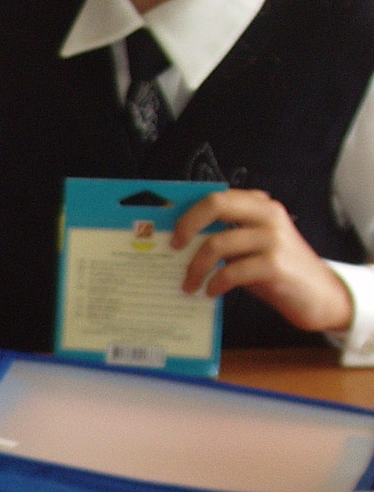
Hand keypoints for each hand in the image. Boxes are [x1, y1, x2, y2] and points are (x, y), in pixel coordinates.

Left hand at [173, 189, 352, 332]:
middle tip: (174, 248)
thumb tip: (179, 243)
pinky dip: (214, 284)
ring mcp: (273, 239)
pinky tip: (211, 292)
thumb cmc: (277, 270)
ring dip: (195, 268)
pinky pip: (231, 272)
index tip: (170, 232)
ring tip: (189, 285)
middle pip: (216, 204)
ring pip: (217, 243)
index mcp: (259, 206)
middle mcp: (268, 216)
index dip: (188, 213)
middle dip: (187, 225)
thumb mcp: (251, 247)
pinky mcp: (275, 265)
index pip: (216, 197)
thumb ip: (226, 236)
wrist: (320, 294)